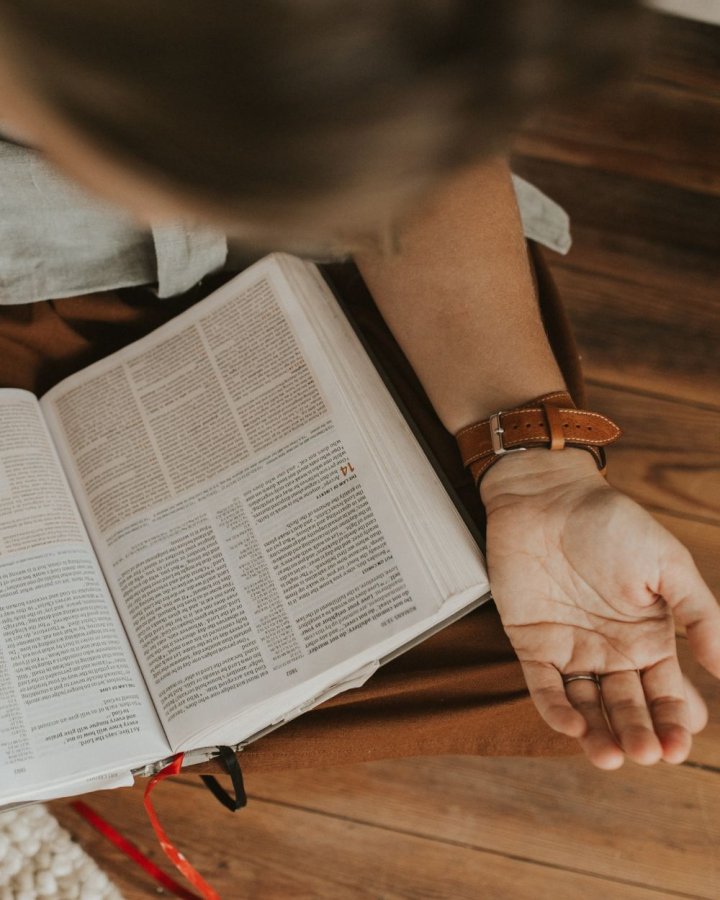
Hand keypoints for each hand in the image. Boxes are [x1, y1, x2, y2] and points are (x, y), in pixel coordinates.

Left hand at [480, 447, 719, 768]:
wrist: (547, 496)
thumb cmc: (611, 523)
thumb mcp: (667, 564)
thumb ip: (699, 614)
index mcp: (649, 638)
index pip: (667, 695)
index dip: (675, 721)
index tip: (680, 739)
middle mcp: (612, 652)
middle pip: (630, 708)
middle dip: (640, 734)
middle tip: (646, 751)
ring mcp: (570, 649)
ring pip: (588, 706)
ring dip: (600, 735)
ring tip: (612, 755)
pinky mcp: (532, 643)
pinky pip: (544, 686)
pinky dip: (557, 710)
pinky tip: (575, 727)